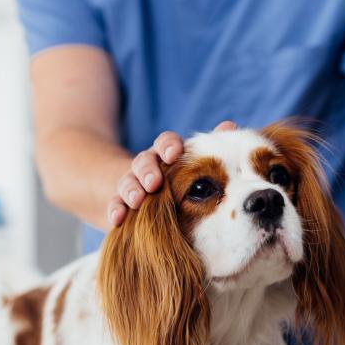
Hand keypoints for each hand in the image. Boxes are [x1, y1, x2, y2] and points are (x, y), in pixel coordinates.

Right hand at [108, 120, 237, 225]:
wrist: (144, 196)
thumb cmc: (177, 178)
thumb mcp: (192, 163)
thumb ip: (209, 147)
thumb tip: (229, 125)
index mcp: (166, 154)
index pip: (165, 143)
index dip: (168, 146)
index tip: (174, 154)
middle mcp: (148, 166)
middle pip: (144, 161)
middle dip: (148, 170)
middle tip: (154, 182)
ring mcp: (132, 185)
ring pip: (128, 182)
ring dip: (131, 190)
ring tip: (136, 200)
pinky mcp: (120, 203)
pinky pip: (115, 204)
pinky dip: (115, 210)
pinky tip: (117, 219)